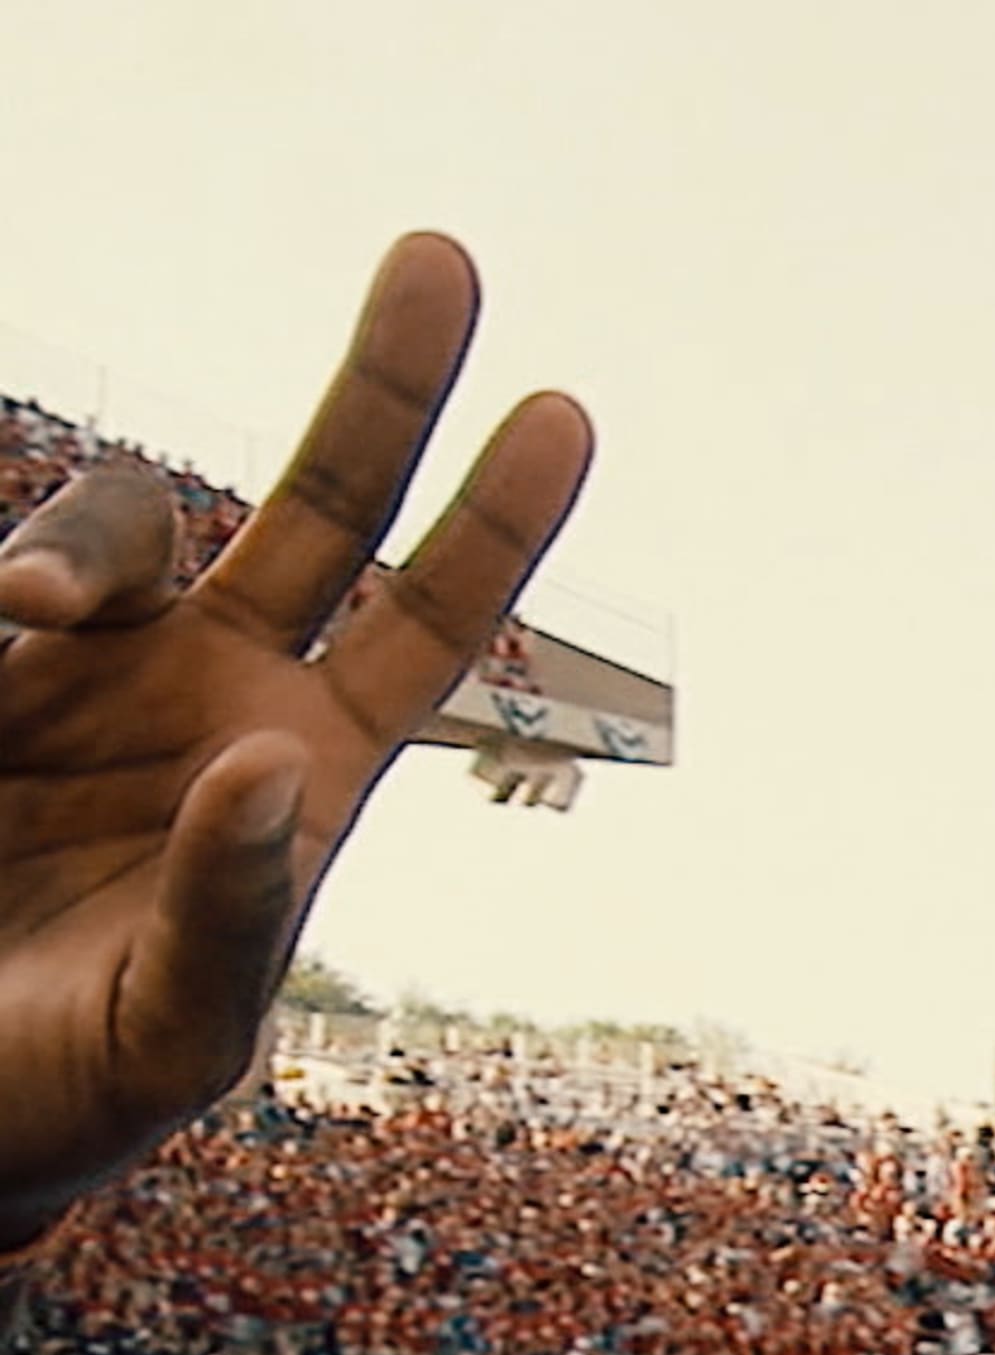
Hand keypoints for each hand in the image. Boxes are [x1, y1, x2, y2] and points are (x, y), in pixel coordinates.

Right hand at [0, 235, 590, 1239]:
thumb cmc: (79, 1085)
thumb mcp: (179, 1033)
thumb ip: (234, 912)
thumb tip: (263, 765)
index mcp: (306, 764)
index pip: (429, 622)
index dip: (499, 520)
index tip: (566, 407)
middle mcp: (215, 686)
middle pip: (325, 502)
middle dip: (387, 385)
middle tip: (445, 257)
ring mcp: (85, 668)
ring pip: (120, 523)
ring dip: (79, 542)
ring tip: (22, 622)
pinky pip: (11, 582)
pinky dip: (2, 584)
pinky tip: (0, 637)